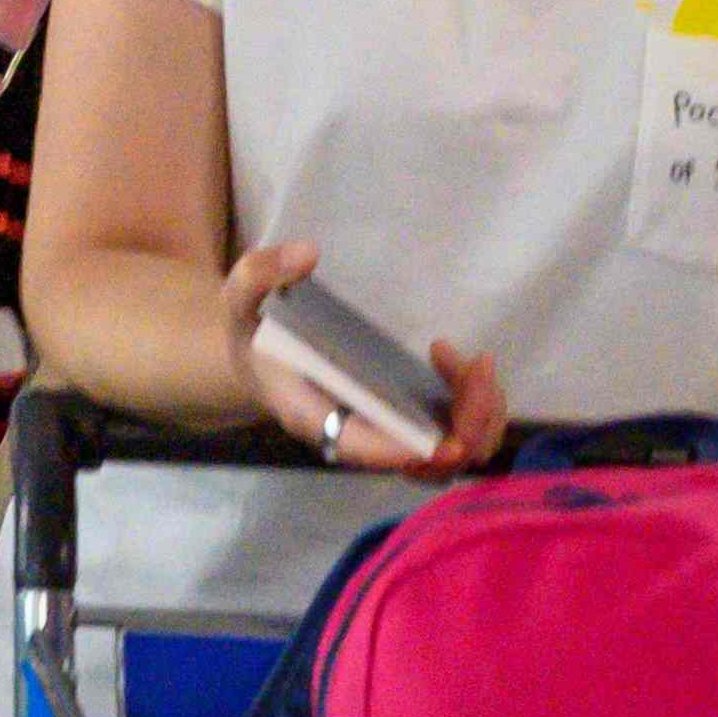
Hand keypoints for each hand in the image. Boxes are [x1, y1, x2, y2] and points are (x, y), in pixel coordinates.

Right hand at [222, 242, 505, 474]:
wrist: (257, 358)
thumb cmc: (250, 330)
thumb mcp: (240, 295)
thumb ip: (262, 272)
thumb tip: (307, 254)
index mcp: (311, 414)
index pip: (357, 446)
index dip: (401, 448)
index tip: (444, 443)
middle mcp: (352, 436)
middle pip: (421, 462)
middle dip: (463, 423)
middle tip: (477, 367)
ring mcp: (382, 434)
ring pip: (448, 454)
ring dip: (477, 415)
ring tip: (476, 363)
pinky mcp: (402, 422)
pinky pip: (451, 433)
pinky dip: (470, 407)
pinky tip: (460, 365)